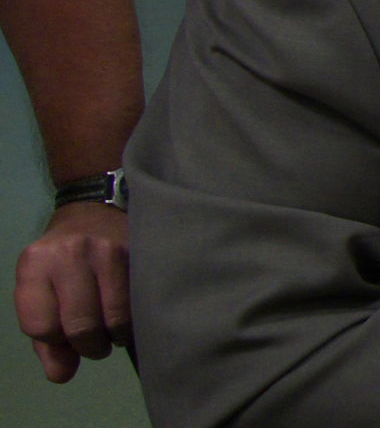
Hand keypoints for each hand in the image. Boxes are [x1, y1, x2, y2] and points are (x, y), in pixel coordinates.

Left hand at [13, 202, 129, 382]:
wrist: (95, 211)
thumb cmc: (64, 261)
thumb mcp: (42, 293)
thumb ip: (47, 339)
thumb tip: (61, 375)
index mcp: (34, 263)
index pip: (40, 326)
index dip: (55, 341)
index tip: (65, 337)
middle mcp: (69, 253)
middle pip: (80, 326)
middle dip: (90, 347)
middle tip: (96, 343)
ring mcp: (108, 251)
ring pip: (114, 319)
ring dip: (116, 336)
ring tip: (113, 329)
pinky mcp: (139, 253)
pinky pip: (138, 304)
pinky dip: (134, 320)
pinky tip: (129, 314)